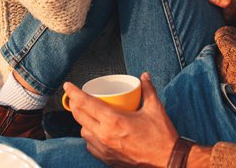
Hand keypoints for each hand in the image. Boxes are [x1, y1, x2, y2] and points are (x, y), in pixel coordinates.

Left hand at [64, 73, 178, 166]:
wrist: (168, 161)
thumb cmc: (161, 136)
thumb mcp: (155, 108)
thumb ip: (148, 90)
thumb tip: (144, 76)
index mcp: (114, 121)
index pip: (86, 103)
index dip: (74, 93)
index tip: (68, 86)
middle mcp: (105, 136)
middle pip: (80, 117)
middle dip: (75, 105)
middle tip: (76, 97)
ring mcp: (105, 150)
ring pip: (84, 133)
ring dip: (83, 122)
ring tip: (89, 114)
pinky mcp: (108, 160)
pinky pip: (91, 146)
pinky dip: (90, 137)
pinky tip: (97, 132)